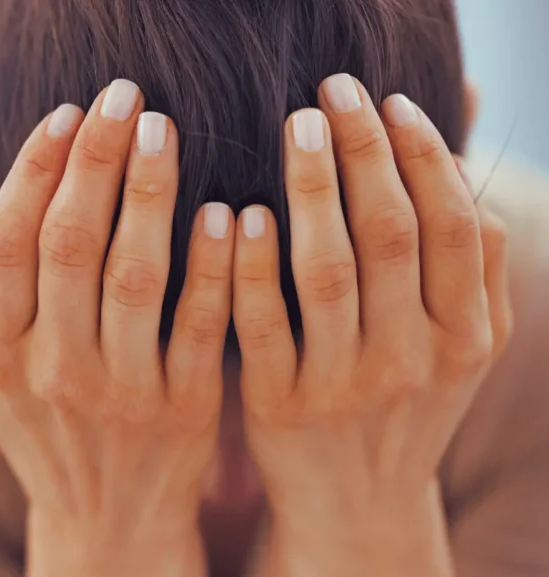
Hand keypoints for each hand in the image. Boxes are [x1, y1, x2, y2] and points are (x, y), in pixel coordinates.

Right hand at [0, 80, 235, 576]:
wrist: (108, 521)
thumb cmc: (37, 428)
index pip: (8, 241)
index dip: (33, 169)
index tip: (67, 113)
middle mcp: (50, 369)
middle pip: (68, 243)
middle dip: (95, 160)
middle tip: (124, 96)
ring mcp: (119, 390)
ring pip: (133, 274)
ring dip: (150, 193)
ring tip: (163, 129)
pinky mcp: (184, 408)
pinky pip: (199, 323)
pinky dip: (213, 265)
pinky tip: (225, 209)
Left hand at [229, 75, 512, 575]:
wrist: (356, 506)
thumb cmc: (405, 404)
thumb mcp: (460, 345)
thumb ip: (474, 261)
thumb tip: (469, 157)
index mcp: (466, 337)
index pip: (453, 226)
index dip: (423, 155)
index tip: (387, 101)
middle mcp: (413, 360)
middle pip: (389, 234)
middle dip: (362, 152)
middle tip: (330, 90)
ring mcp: (345, 386)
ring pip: (327, 271)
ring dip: (311, 190)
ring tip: (295, 127)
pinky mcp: (280, 405)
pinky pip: (262, 323)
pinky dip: (252, 264)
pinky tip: (241, 212)